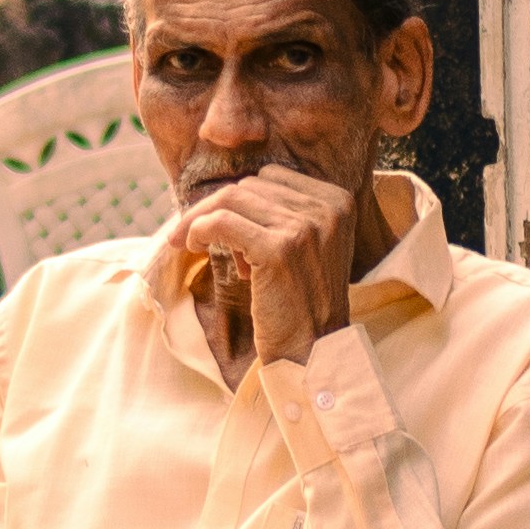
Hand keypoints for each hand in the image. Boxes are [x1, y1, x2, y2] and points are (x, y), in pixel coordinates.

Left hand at [163, 161, 359, 366]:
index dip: (240, 200)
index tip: (224, 226)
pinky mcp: (279, 250)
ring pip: (231, 199)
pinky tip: (193, 246)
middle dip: (217, 209)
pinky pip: (222, 223)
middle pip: (250, 185)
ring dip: (202, 219)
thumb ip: (283, 213)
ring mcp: (304, 227)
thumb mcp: (307, 246)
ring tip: (192, 242)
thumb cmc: (301, 302)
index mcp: (337, 200)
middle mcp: (326, 207)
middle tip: (197, 236)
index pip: (271, 178)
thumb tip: (230, 192)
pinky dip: (198, 230)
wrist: (313, 350)